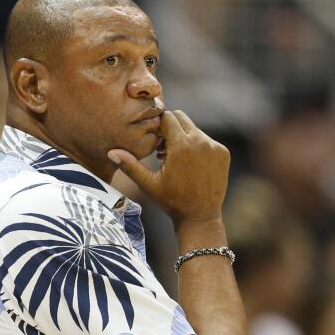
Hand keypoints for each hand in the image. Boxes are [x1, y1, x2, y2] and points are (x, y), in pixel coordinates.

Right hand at [108, 110, 229, 225]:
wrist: (200, 217)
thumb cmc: (171, 202)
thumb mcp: (149, 184)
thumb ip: (131, 165)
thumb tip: (111, 153)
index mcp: (182, 146)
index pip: (167, 117)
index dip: (157, 126)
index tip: (154, 140)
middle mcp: (201, 141)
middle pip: (181, 118)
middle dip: (170, 128)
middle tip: (162, 148)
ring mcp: (214, 147)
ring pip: (194, 129)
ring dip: (183, 138)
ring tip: (174, 158)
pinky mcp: (223, 153)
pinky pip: (207, 140)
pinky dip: (197, 146)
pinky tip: (189, 164)